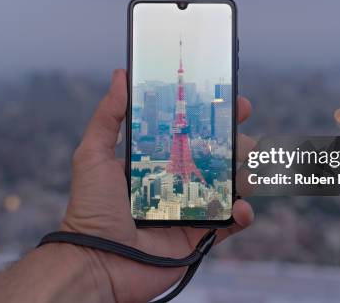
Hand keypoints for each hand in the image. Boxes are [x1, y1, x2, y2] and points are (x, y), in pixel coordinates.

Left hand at [61, 69, 253, 301]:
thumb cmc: (91, 209)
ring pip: (228, 185)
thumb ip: (108, 116)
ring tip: (249, 168)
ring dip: (245, 174)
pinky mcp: (199, 237)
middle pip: (214, 156)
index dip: (209, 116)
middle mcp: (175, 182)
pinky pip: (229, 223)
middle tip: (244, 134)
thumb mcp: (92, 155)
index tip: (228, 100)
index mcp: (154, 161)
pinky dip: (243, 214)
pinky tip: (242, 206)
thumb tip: (120, 75)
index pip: (188, 132)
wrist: (96, 263)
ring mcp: (189, 209)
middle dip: (235, 141)